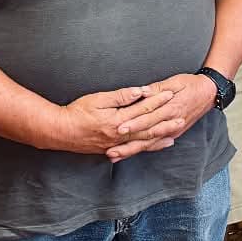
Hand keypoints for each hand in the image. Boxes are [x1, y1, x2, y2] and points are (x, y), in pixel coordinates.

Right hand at [55, 85, 178, 157]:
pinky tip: (155, 145)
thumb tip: (141, 91)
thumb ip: (121, 96)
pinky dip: (147, 146)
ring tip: (175, 133)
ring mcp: (116, 144)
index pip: (143, 109)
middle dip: (166, 121)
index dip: (158, 100)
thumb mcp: (98, 99)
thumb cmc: (76, 112)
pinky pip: (134, 149)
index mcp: (117, 120)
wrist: (59, 132)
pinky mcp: (111, 149)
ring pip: (143, 141)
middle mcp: (119, 135)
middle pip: (147, 128)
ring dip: (160, 136)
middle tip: (182, 117)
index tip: (171, 93)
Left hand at [97, 72, 218, 161]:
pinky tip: (131, 154)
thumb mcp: (176, 81)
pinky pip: (156, 144)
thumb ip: (157, 88)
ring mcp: (173, 130)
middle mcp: (171, 122)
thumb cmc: (192, 84)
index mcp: (171, 107)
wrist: (210, 93)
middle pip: (147, 135)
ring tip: (115, 156)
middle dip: (128, 143)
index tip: (119, 128)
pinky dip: (143, 150)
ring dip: (132, 150)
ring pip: (149, 143)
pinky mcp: (173, 133)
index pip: (149, 117)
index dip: (134, 123)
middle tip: (111, 150)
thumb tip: (142, 92)